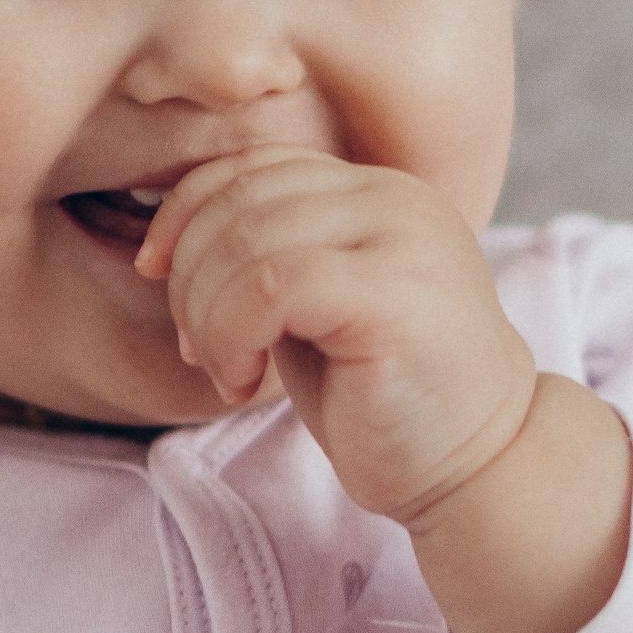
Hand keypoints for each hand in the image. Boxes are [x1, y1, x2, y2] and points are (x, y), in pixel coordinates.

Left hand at [137, 146, 538, 527]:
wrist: (477, 468)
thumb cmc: (385, 401)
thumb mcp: (311, 311)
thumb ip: (263, 258)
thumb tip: (163, 241)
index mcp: (375, 192)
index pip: (253, 164)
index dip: (186, 212)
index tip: (156, 274)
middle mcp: (393, 197)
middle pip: (241, 199)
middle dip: (190, 275)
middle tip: (199, 348)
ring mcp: (402, 237)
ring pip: (247, 241)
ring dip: (207, 314)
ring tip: (226, 370)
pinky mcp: (395, 292)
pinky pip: (272, 285)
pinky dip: (232, 334)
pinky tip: (245, 380)